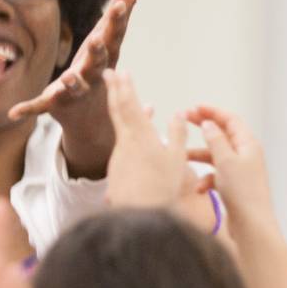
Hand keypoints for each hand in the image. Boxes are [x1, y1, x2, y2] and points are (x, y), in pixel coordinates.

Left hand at [9, 0, 156, 123]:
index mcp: (106, 54)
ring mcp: (75, 90)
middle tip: (96, 39)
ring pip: (74, 86)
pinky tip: (14, 112)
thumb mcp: (110, 32)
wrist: (91, 115)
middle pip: (97, 61)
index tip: (121, 4)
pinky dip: (28, 109)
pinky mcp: (55, 104)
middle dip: (97, 51)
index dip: (117, 20)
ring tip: (67, 78)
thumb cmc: (101, 62)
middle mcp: (94, 72)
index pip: (114, 35)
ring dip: (72, 82)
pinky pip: (40, 106)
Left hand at [103, 70, 195, 209]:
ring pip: (120, 127)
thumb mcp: (176, 159)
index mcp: (140, 136)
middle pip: (117, 110)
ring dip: (122, 108)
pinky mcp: (117, 171)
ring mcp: (119, 157)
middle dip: (114, 89)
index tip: (121, 71)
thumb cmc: (161, 187)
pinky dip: (127, 130)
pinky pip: (122, 143)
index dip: (125, 86)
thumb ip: (178, 134)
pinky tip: (132, 132)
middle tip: (108, 73)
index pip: (129, 104)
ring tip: (124, 95)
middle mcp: (125, 143)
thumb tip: (178, 114)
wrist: (138, 216)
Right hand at [183, 103, 273, 227]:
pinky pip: (216, 176)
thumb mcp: (225, 161)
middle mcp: (246, 155)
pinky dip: (206, 180)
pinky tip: (199, 190)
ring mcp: (240, 171)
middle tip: (184, 120)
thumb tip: (208, 124)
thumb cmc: (242, 193)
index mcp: (249, 145)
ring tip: (182, 157)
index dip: (212, 112)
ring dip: (199, 157)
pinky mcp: (234, 187)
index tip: (194, 109)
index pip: (230, 120)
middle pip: (223, 135)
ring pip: (216, 157)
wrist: (251, 226)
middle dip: (203, 129)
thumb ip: (215, 139)